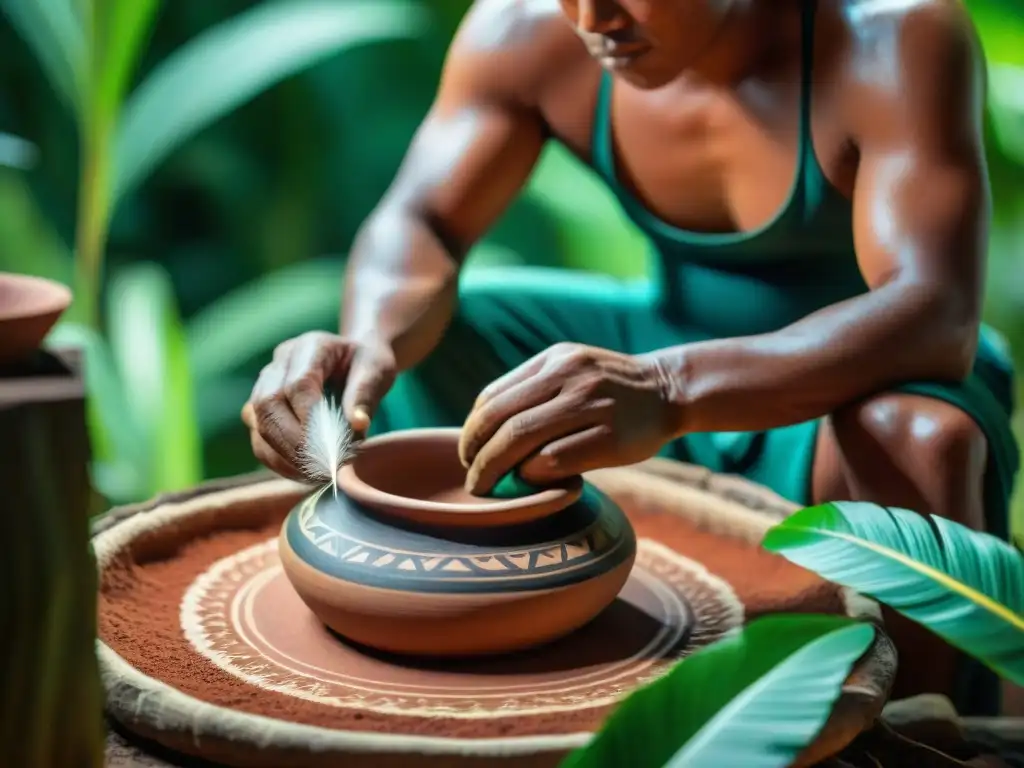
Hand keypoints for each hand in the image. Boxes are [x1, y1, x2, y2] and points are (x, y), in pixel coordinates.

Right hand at [241, 331, 395, 478]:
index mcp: (311, 347)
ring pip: (257, 422)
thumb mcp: (377, 371)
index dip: (310, 420)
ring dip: (282, 455)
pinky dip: (277, 460)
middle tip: (322, 468)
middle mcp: (281, 362)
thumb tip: (357, 426)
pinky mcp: (261, 407)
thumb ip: (365, 396)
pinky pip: (258, 436)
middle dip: (292, 443)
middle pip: (267, 403)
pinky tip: (303, 474)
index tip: (330, 449)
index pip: (299, 385)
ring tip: (315, 475)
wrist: (353, 359)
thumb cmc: (367, 363)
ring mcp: (265, 383)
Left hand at [458, 343, 680, 493]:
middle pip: (502, 420)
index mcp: (555, 359)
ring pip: (522, 438)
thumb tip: (485, 436)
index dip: (472, 430)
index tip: (468, 454)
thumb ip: (535, 391)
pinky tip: (530, 482)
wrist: (669, 390)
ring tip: (490, 487)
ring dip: (497, 468)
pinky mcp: (610, 435)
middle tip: (474, 480)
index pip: (493, 396)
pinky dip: (533, 473)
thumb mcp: (572, 369)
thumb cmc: (611, 390)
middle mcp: (569, 375)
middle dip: (478, 455)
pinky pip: (555, 458)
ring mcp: (591, 403)